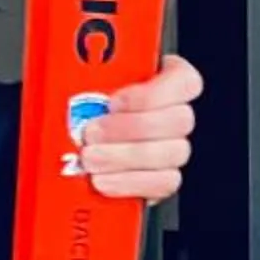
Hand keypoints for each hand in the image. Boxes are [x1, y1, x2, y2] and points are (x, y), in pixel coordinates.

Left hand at [71, 54, 202, 203]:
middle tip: (91, 132)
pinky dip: (129, 183)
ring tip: (90, 158)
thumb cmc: (87, 105)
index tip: (113, 101)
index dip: (151, 93)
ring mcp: (174, 149)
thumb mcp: (90, 82)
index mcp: (168, 80)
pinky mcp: (163, 180)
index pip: (184, 81)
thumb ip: (94, 78)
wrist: (82, 145)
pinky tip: (103, 180)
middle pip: (178, 120)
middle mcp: (177, 114)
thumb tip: (75, 75)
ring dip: (124, 157)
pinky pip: (161, 183)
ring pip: (171, 153)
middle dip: (128, 128)